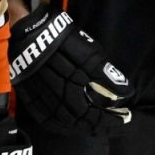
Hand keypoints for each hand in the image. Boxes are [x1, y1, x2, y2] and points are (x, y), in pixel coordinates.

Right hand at [9, 6, 133, 133]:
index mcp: (70, 80)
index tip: (124, 118)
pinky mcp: (28, 91)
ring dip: (78, 127)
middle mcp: (54, 90)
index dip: (108, 118)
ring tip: (94, 128)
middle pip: (76, 118)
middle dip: (96, 125)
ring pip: (59, 119)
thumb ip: (106, 73)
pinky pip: (41, 114)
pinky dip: (55, 124)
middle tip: (112, 125)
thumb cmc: (64, 38)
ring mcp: (39, 93)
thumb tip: (127, 92)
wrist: (30, 26)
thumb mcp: (89, 51)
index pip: (92, 110)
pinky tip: (66, 126)